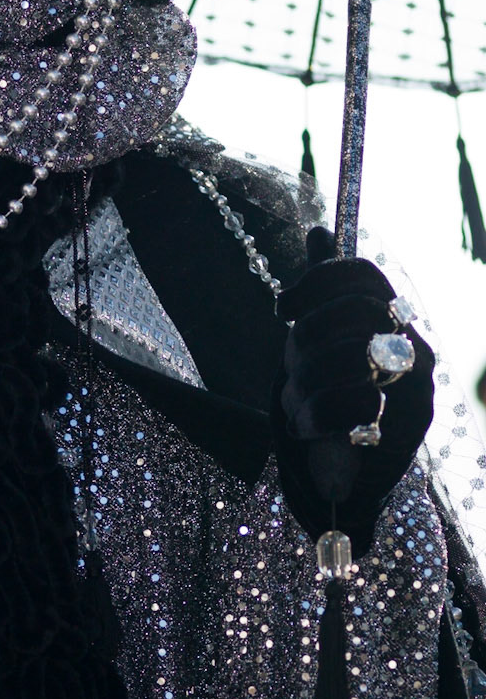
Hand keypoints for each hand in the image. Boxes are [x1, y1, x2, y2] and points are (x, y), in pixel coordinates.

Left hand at [273, 231, 433, 550]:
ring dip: (307, 382)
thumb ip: (324, 290)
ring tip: (294, 404)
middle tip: (290, 361)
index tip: (282, 309)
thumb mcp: (321, 337)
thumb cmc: (336, 390)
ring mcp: (416, 390)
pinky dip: (317, 415)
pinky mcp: (406, 430)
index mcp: (391, 318)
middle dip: (309, 336)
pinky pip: (359, 407)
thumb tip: (319, 232)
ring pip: (356, 358)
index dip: (317, 280)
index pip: (364, 274)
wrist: (354, 466)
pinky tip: (303, 426)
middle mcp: (413, 348)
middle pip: (358, 310)